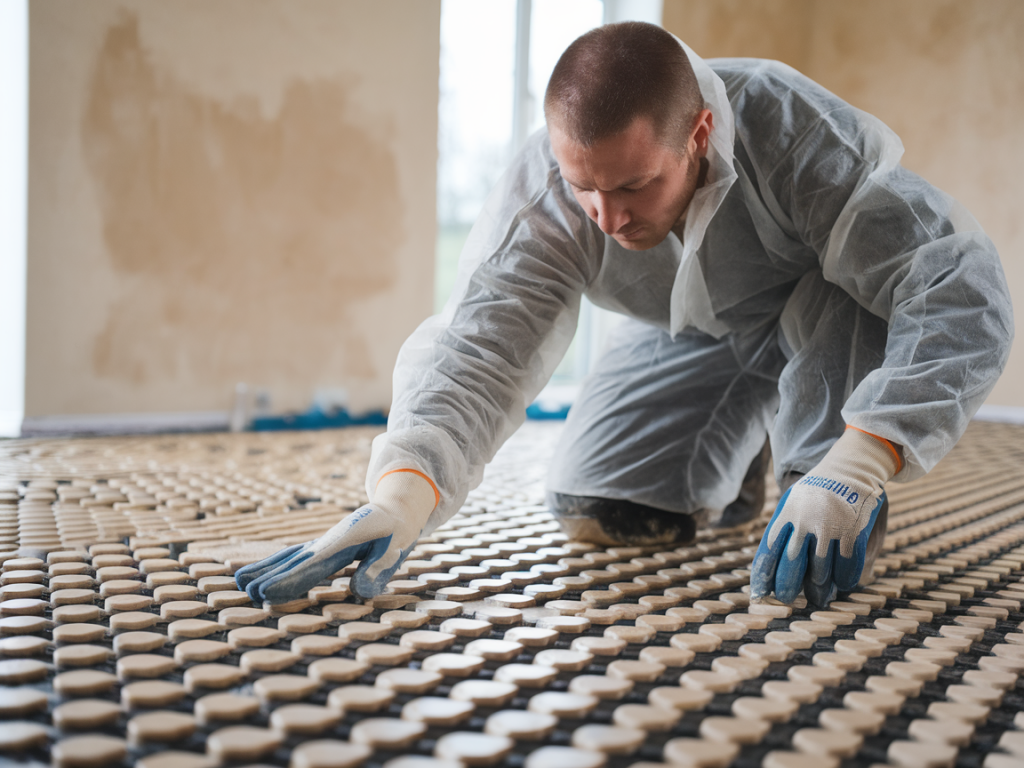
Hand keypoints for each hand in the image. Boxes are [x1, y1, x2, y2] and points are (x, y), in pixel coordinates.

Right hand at [235, 469, 437, 602]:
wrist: (393, 510)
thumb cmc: (396, 533)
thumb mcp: (395, 550)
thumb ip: (377, 570)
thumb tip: (358, 594)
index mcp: (344, 543)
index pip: (312, 566)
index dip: (289, 581)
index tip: (267, 593)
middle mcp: (326, 541)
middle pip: (293, 561)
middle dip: (269, 576)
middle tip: (246, 592)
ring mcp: (321, 543)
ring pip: (288, 557)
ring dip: (265, 569)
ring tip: (240, 582)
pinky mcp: (320, 547)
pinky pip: (292, 556)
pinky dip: (272, 564)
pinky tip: (258, 571)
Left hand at [750, 427, 900, 606]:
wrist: (852, 465)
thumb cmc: (818, 493)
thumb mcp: (793, 503)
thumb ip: (785, 533)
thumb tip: (774, 572)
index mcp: (785, 514)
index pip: (768, 553)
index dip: (763, 578)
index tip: (759, 596)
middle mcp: (805, 522)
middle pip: (791, 568)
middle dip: (787, 589)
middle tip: (787, 599)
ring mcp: (831, 528)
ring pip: (821, 574)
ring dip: (819, 588)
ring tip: (819, 593)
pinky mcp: (855, 533)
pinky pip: (848, 570)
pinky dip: (845, 581)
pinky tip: (842, 581)